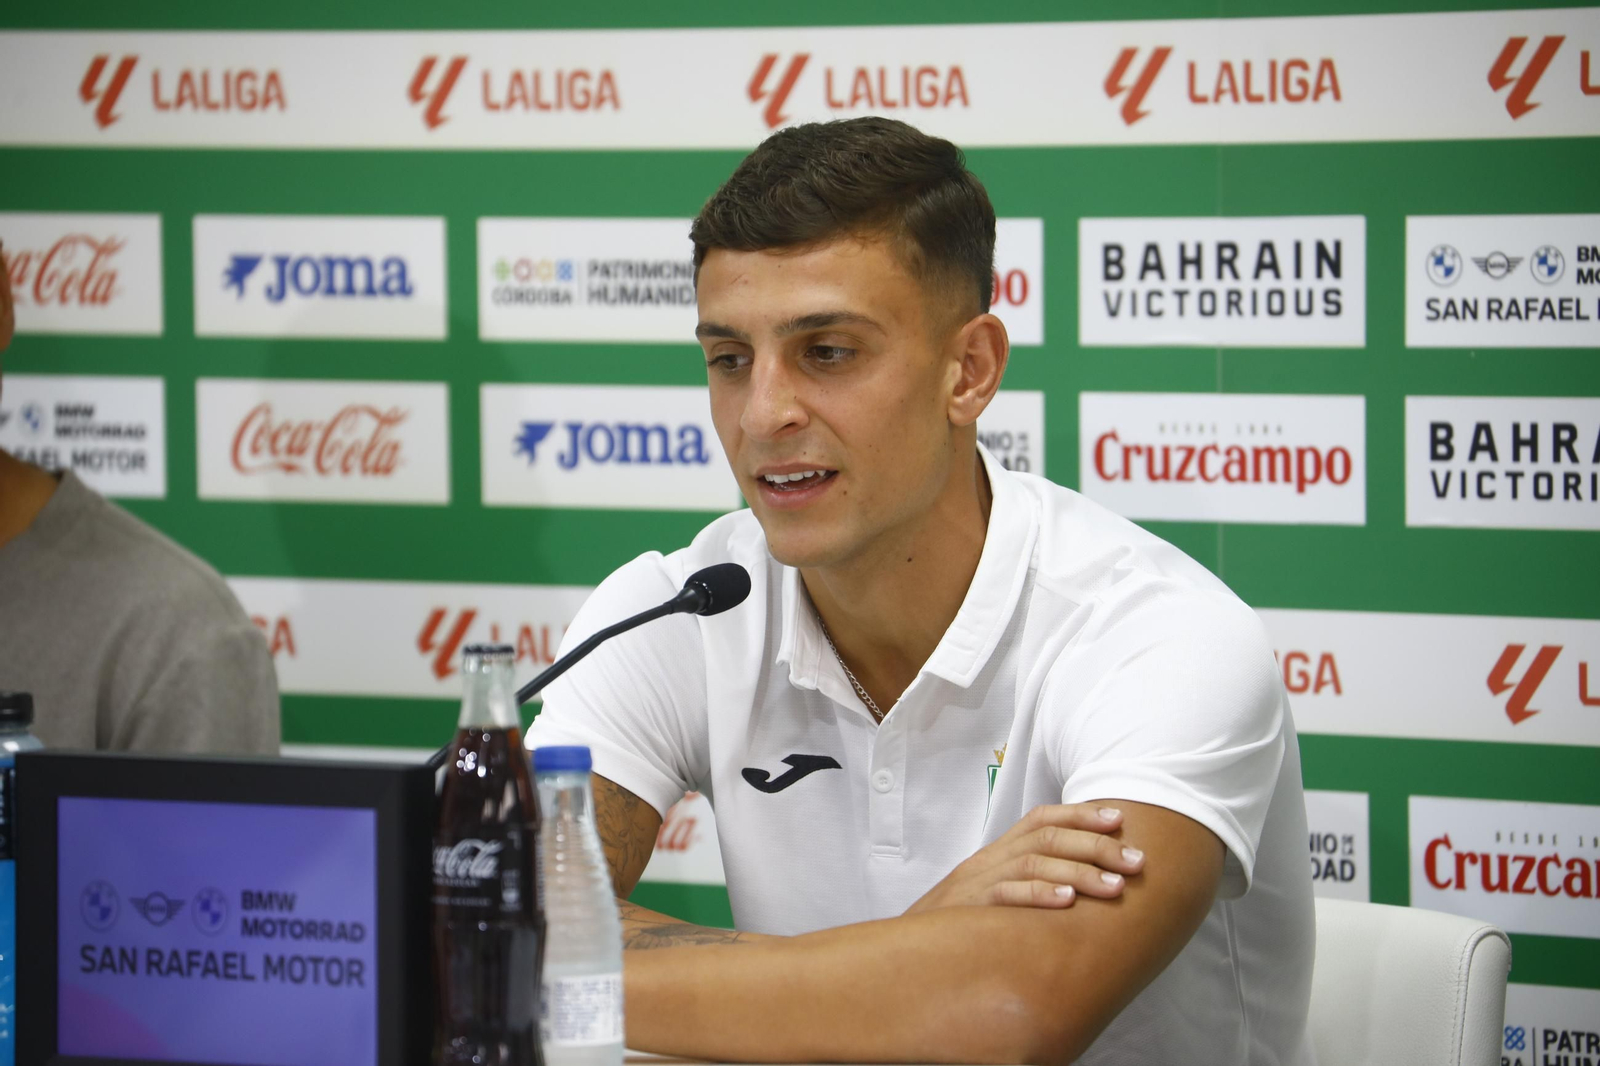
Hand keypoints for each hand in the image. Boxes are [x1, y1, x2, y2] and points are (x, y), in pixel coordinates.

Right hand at [904, 803, 1145, 913]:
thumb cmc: (955, 928)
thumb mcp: (990, 898)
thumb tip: (1080, 887)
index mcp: (995, 854)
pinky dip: (1039, 895)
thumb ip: (1025, 886)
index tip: (1120, 819)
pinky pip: (1005, 895)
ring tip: (1116, 886)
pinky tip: (1068, 904)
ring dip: (1080, 872)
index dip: (1081, 815)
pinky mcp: (966, 910)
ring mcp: (975, 883)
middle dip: (1097, 846)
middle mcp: (987, 861)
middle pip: (1046, 838)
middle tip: (1137, 861)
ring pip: (1033, 862)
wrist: (900, 951)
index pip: (1040, 819)